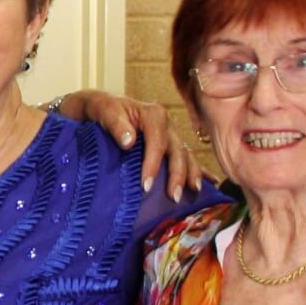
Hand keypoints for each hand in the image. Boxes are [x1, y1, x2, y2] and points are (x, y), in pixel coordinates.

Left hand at [57, 90, 207, 201]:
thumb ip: (114, 122)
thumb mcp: (101, 109)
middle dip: (178, 175)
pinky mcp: (168, 146)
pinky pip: (186, 159)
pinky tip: (210, 183)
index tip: (146, 185)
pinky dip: (199, 170)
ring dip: (191, 174)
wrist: (95, 107)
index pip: (158, 142)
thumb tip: (129, 141)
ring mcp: (169, 136)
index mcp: (153, 114)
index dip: (154, 164)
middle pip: (177, 151)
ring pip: (186, 156)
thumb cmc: (98, 108)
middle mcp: (166, 125)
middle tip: (172, 197)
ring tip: (193, 192)